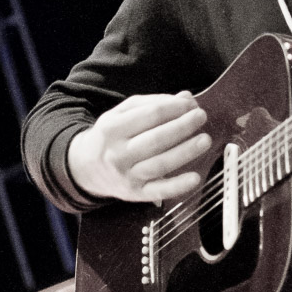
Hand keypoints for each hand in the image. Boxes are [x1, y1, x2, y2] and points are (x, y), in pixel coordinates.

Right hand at [67, 91, 211, 202]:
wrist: (86, 168)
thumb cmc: (112, 136)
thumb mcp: (123, 114)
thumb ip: (153, 103)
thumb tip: (186, 98)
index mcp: (113, 128)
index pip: (150, 115)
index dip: (174, 108)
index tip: (191, 104)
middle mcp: (118, 153)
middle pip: (156, 139)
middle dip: (182, 126)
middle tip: (201, 117)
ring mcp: (127, 175)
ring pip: (160, 164)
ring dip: (185, 152)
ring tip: (205, 140)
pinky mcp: (136, 194)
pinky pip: (159, 191)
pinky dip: (178, 186)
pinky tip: (195, 178)